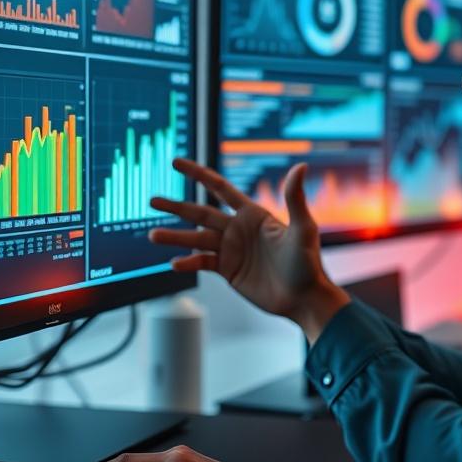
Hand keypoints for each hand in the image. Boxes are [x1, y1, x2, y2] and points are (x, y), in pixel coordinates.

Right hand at [149, 159, 348, 340]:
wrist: (304, 298)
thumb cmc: (308, 262)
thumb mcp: (303, 228)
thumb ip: (294, 197)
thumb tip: (299, 166)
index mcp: (253, 214)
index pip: (220, 188)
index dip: (198, 174)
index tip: (177, 163)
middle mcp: (238, 229)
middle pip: (200, 213)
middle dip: (176, 206)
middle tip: (153, 200)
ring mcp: (232, 250)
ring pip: (196, 239)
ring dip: (175, 237)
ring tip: (153, 234)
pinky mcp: (228, 271)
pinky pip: (202, 263)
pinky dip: (188, 262)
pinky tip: (175, 263)